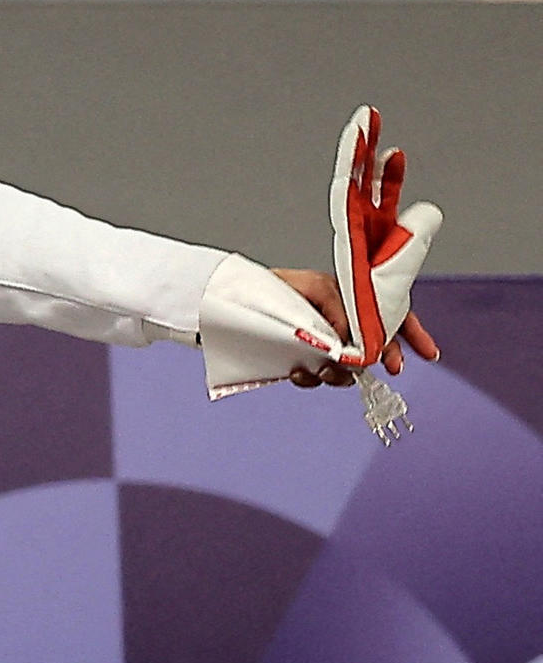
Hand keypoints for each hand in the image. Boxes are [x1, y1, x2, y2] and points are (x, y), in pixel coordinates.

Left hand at [271, 266, 438, 387]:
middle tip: (390, 367)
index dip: (411, 334)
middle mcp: (337, 323)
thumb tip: (352, 335)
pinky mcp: (298, 359)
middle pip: (375, 347)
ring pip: (346, 368)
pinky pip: (313, 376)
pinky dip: (310, 378)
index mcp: (346, 301)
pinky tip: (298, 371)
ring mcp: (319, 343)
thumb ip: (338, 308)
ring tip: (327, 368)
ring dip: (342, 374)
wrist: (234, 298)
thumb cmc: (274, 284)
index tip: (429, 353)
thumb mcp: (313, 285)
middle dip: (385, 358)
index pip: (388, 315)